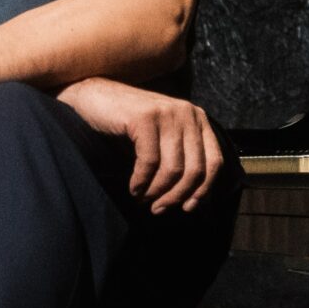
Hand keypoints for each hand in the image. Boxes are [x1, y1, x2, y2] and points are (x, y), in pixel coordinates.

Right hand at [57, 77, 225, 213]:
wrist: (94, 97)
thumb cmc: (128, 124)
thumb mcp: (163, 138)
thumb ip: (182, 159)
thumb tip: (195, 200)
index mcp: (198, 119)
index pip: (214, 162)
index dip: (203, 190)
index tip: (187, 208)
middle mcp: (187, 113)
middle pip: (195, 169)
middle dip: (177, 196)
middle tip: (158, 209)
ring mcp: (167, 114)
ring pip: (173, 169)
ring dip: (157, 192)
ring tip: (144, 200)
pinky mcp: (145, 118)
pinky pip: (149, 162)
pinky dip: (141, 182)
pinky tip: (133, 188)